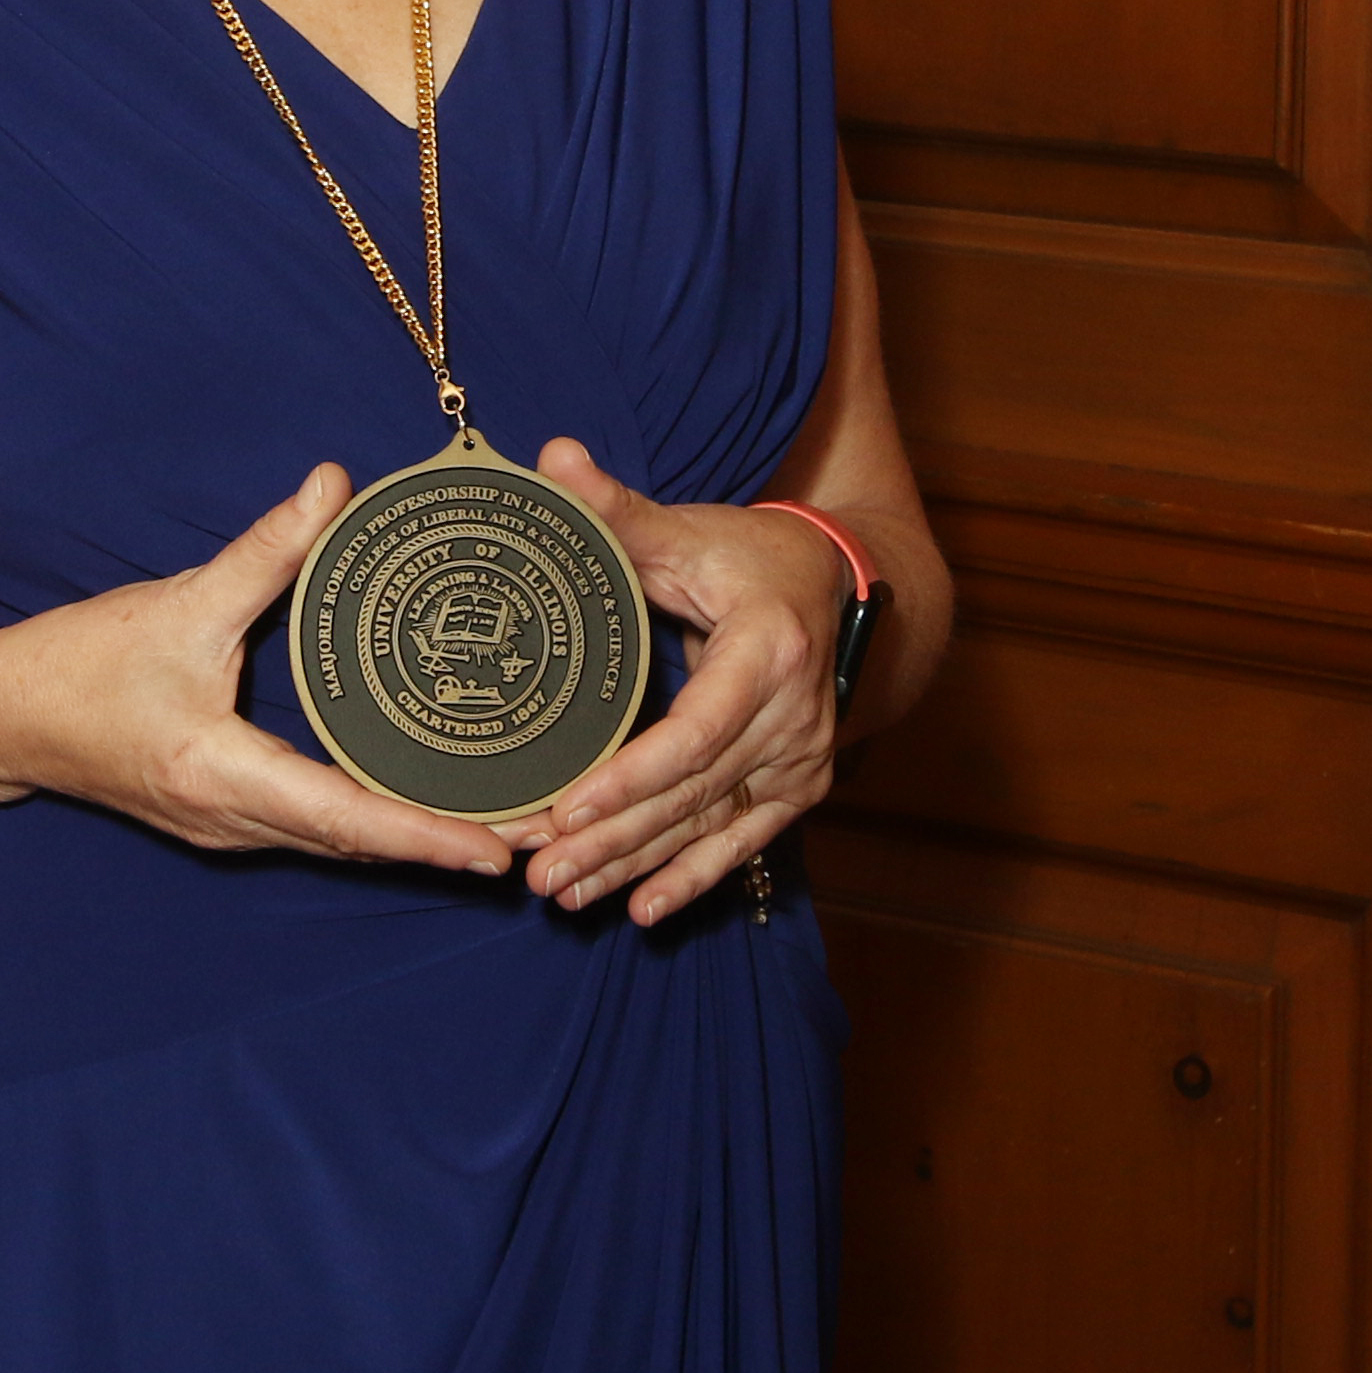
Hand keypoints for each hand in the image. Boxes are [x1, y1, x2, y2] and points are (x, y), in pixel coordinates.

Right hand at [0, 467, 517, 877]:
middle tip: (541, 835)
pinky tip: (419, 802)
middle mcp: (236, 820)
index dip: (429, 837)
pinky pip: (316, 828)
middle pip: (361, 844)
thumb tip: (333, 486)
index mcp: (226, 777)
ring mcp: (228, 827)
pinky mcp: (224, 814)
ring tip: (503, 824)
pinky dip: (373, 822)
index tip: (502, 849)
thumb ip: (264, 550)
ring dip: (416, 838)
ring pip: (341, 842)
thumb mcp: (178, 602)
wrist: (1, 719)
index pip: (350, 819)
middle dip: (448, 844)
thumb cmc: (79, 666)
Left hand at [506, 441, 851, 925]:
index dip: (634, 775)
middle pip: (693, 792)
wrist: (833, 586)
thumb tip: (551, 460)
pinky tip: (641, 912)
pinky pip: (739, 843)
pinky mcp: (798, 787)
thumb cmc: (748, 557)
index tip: (569, 808)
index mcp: (768, 652)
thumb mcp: (688, 531)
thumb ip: (618, 510)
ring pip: (707, 825)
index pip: (698, 730)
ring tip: (563, 895)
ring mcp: (801, 758)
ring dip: (633, 865)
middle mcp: (795, 716)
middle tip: (537, 870)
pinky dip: (690, 878)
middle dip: (612, 838)